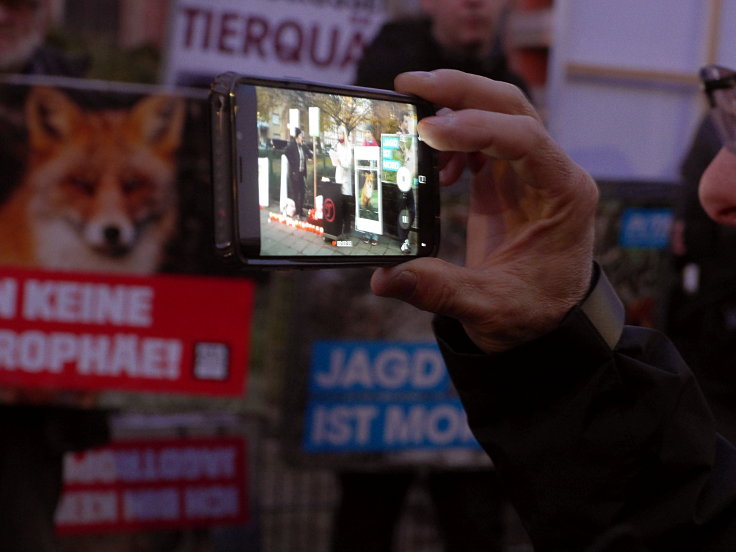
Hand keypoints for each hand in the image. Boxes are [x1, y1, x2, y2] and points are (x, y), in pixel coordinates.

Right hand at [371, 70, 598, 352]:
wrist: (550, 326)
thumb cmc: (534, 314)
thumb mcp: (488, 308)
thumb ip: (437, 290)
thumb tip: (384, 278)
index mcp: (562, 196)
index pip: (525, 139)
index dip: (477, 129)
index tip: (430, 132)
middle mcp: (550, 174)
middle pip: (511, 108)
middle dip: (461, 91)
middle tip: (410, 85)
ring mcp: (529, 174)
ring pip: (497, 114)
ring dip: (455, 104)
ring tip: (412, 115)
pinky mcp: (507, 182)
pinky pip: (482, 140)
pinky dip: (453, 139)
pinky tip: (434, 162)